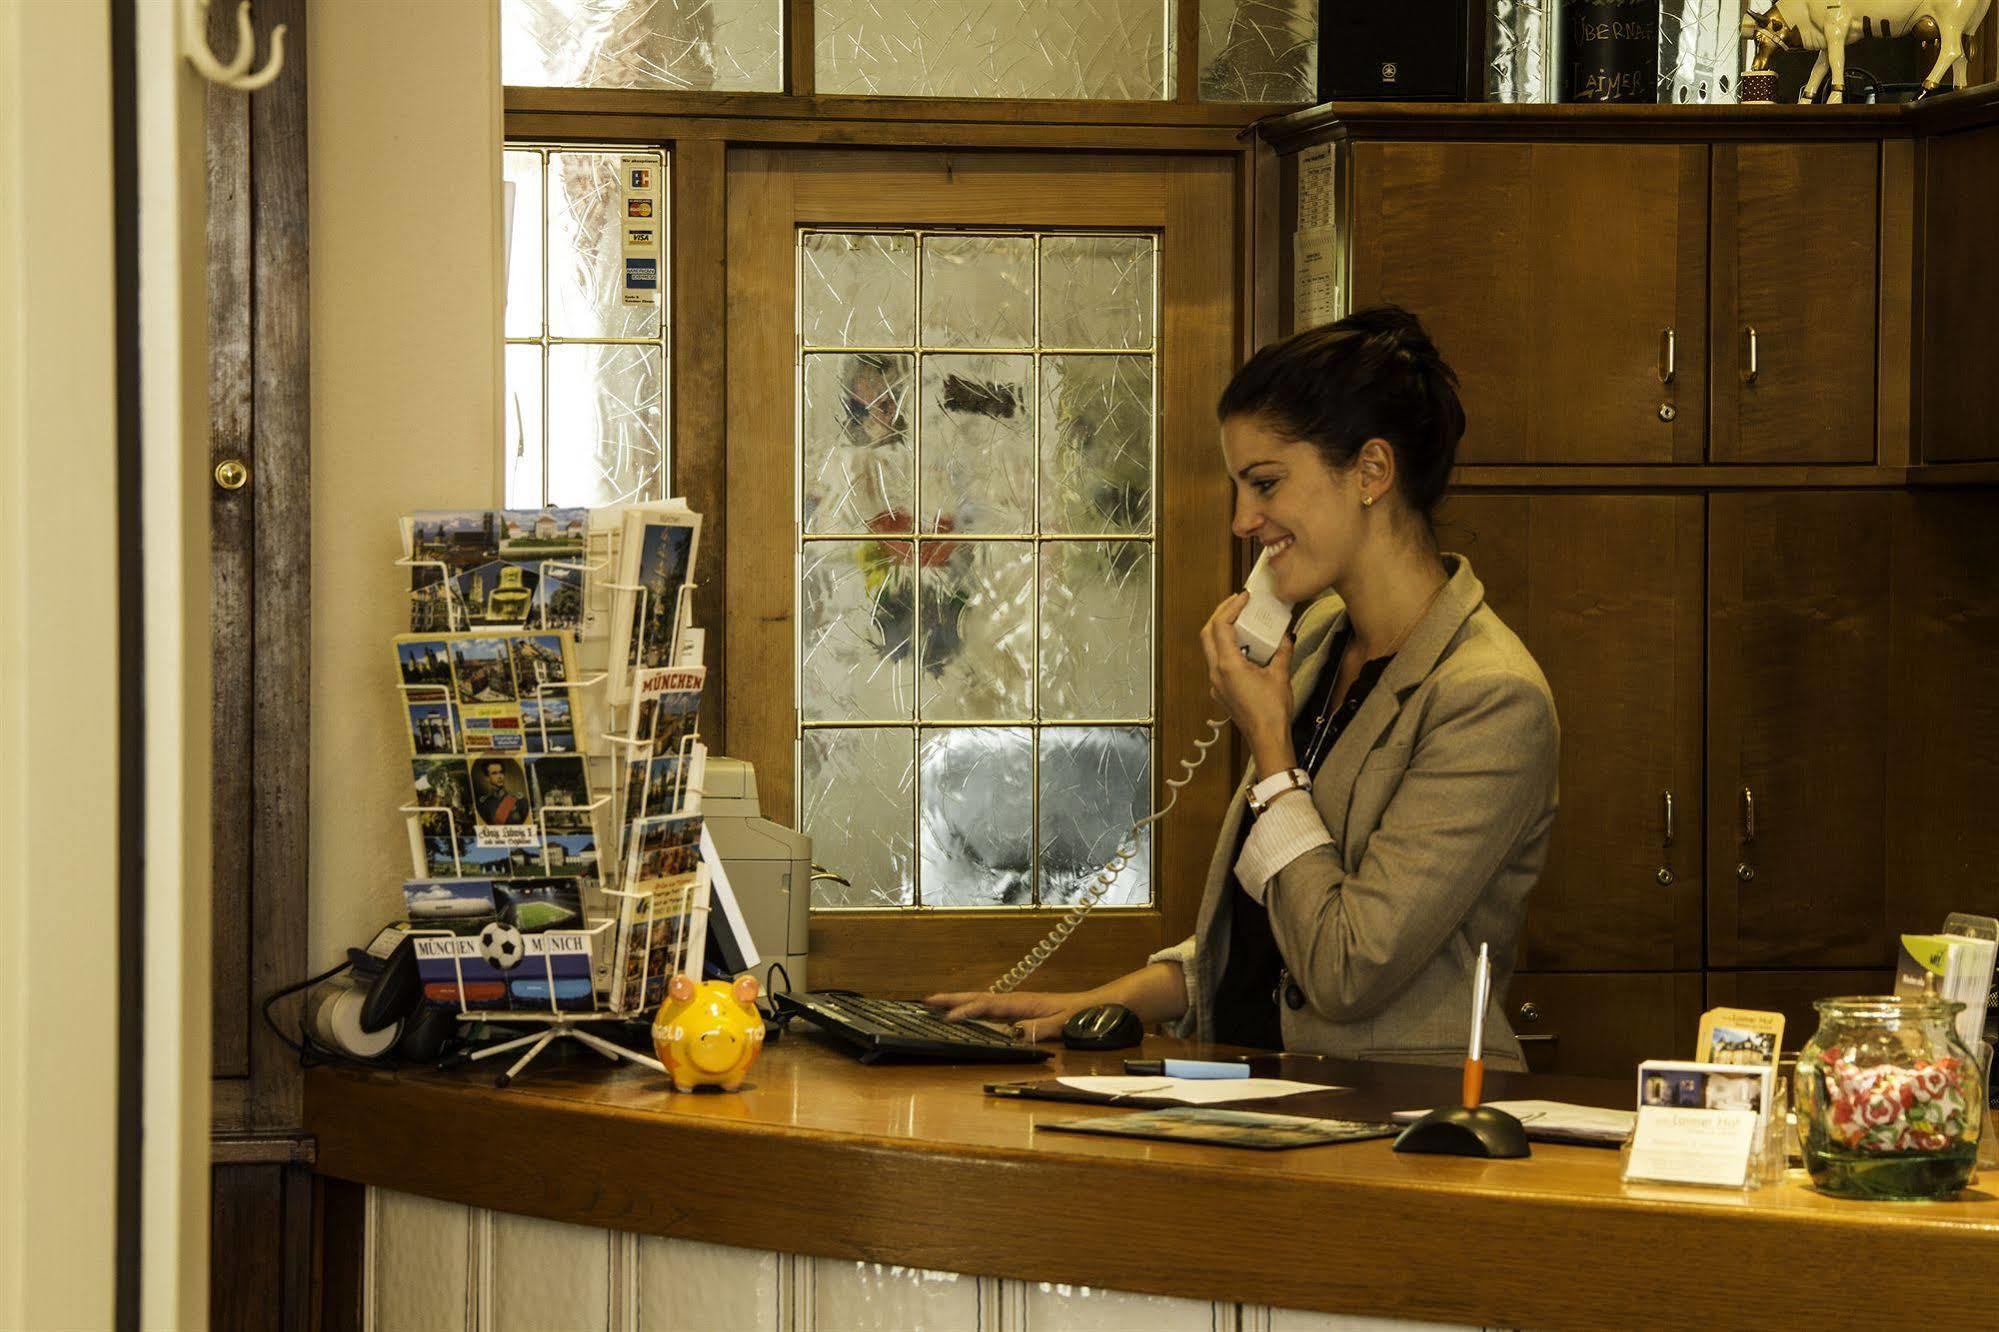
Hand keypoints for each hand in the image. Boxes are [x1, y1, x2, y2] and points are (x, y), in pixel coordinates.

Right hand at [923, 990, 1091, 1042]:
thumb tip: (1014, 1032)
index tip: (948, 1018)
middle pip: (979, 998)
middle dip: (953, 999)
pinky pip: (993, 1010)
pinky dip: (975, 1010)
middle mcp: (1018, 1002)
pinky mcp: (1024, 1012)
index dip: (967, 1011)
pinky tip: (970, 1016)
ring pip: (983, 1002)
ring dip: (960, 1002)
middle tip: (926, 1001)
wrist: (1104, 1004)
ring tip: (937, 1005)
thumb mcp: (1066, 1022)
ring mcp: (1020, 1006)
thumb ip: (1041, 1028)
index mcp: (1024, 1002)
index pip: (988, 1005)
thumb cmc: (1086, 1012)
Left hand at [1200, 592, 1296, 770]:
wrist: (1266, 739)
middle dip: (1220, 614)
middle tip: (1237, 603)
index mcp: (1228, 665)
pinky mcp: (1220, 691)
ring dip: (1222, 631)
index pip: (1220, 626)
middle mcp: (1216, 672)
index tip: (1243, 597)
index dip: (1230, 607)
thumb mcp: (1281, 675)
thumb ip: (1282, 651)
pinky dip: (1227, 648)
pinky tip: (1244, 647)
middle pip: (1207, 634)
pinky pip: (1217, 662)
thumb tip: (1285, 636)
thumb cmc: (1272, 712)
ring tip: (1242, 621)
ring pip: (1210, 648)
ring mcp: (1215, 683)